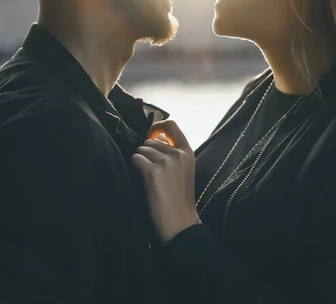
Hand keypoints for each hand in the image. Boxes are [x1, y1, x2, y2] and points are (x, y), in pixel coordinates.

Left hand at [131, 120, 199, 243]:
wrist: (180, 223)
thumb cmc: (179, 198)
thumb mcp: (184, 169)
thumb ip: (173, 152)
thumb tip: (156, 137)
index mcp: (187, 152)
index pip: (171, 125)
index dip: (157, 127)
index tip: (151, 135)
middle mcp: (178, 154)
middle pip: (151, 141)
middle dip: (146, 153)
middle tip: (152, 172)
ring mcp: (166, 162)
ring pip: (141, 150)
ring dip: (140, 162)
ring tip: (149, 179)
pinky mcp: (153, 172)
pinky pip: (136, 159)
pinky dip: (135, 169)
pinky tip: (143, 181)